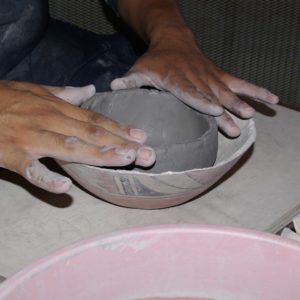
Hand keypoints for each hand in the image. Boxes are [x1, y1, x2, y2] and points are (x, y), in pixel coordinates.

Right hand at [0, 81, 154, 192]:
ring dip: (100, 154)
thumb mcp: (36, 90)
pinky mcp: (10, 155)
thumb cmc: (5, 99)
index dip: (119, 128)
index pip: (95, 119)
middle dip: (121, 143)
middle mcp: (49, 121)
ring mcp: (31, 138)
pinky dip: (46, 178)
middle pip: (92, 133)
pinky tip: (65, 189)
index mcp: (56, 108)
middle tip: (147, 154)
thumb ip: (65, 93)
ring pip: (71, 148)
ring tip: (126, 160)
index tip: (142, 136)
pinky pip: (30, 170)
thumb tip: (89, 90)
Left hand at [111, 28, 278, 136]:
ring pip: (228, 91)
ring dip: (240, 103)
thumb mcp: (139, 69)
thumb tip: (111, 88)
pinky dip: (257, 90)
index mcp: (176, 80)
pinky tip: (272, 99)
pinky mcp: (220, 75)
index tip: (213, 109)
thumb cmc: (155, 61)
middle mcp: (197, 79)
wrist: (172, 40)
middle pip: (212, 96)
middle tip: (234, 125)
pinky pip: (241, 82)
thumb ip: (129, 81)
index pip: (189, 91)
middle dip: (224, 111)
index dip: (201, 100)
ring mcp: (211, 77)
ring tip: (251, 115)